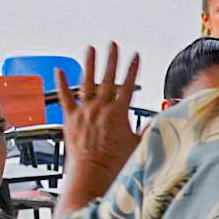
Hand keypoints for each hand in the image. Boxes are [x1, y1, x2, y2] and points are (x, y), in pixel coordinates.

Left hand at [55, 41, 145, 209]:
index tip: (135, 55)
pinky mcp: (70, 119)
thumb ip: (147, 130)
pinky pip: (64, 97)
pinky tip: (59, 70)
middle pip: (108, 78)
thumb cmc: (115, 164)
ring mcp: (84, 112)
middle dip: (112, 59)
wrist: (92, 174)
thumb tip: (159, 121)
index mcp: (118, 113)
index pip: (128, 85)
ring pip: (87, 82)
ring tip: (91, 49)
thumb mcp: (138, 146)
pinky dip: (61, 83)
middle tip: (113, 44)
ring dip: (89, 64)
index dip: (132, 68)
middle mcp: (101, 108)